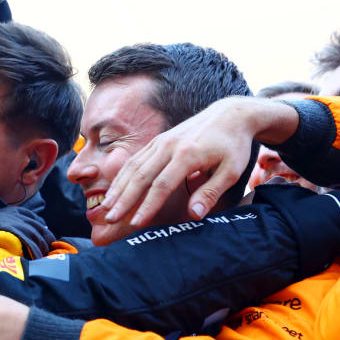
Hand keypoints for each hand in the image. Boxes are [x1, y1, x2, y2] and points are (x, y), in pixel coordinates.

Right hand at [103, 97, 298, 226]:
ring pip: (133, 167)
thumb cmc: (233, 146)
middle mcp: (169, 146)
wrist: (230, 115)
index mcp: (188, 155)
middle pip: (140, 176)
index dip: (147, 206)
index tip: (136, 223)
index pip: (162, 185)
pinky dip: (123, 176)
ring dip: (118, 188)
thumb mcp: (231, 171)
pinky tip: (116, 190)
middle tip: (110, 218)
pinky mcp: (157, 140)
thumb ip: (211, 193)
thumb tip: (194, 215)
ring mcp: (161, 141)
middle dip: (124, 199)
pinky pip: (135, 159)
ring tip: (106, 207)